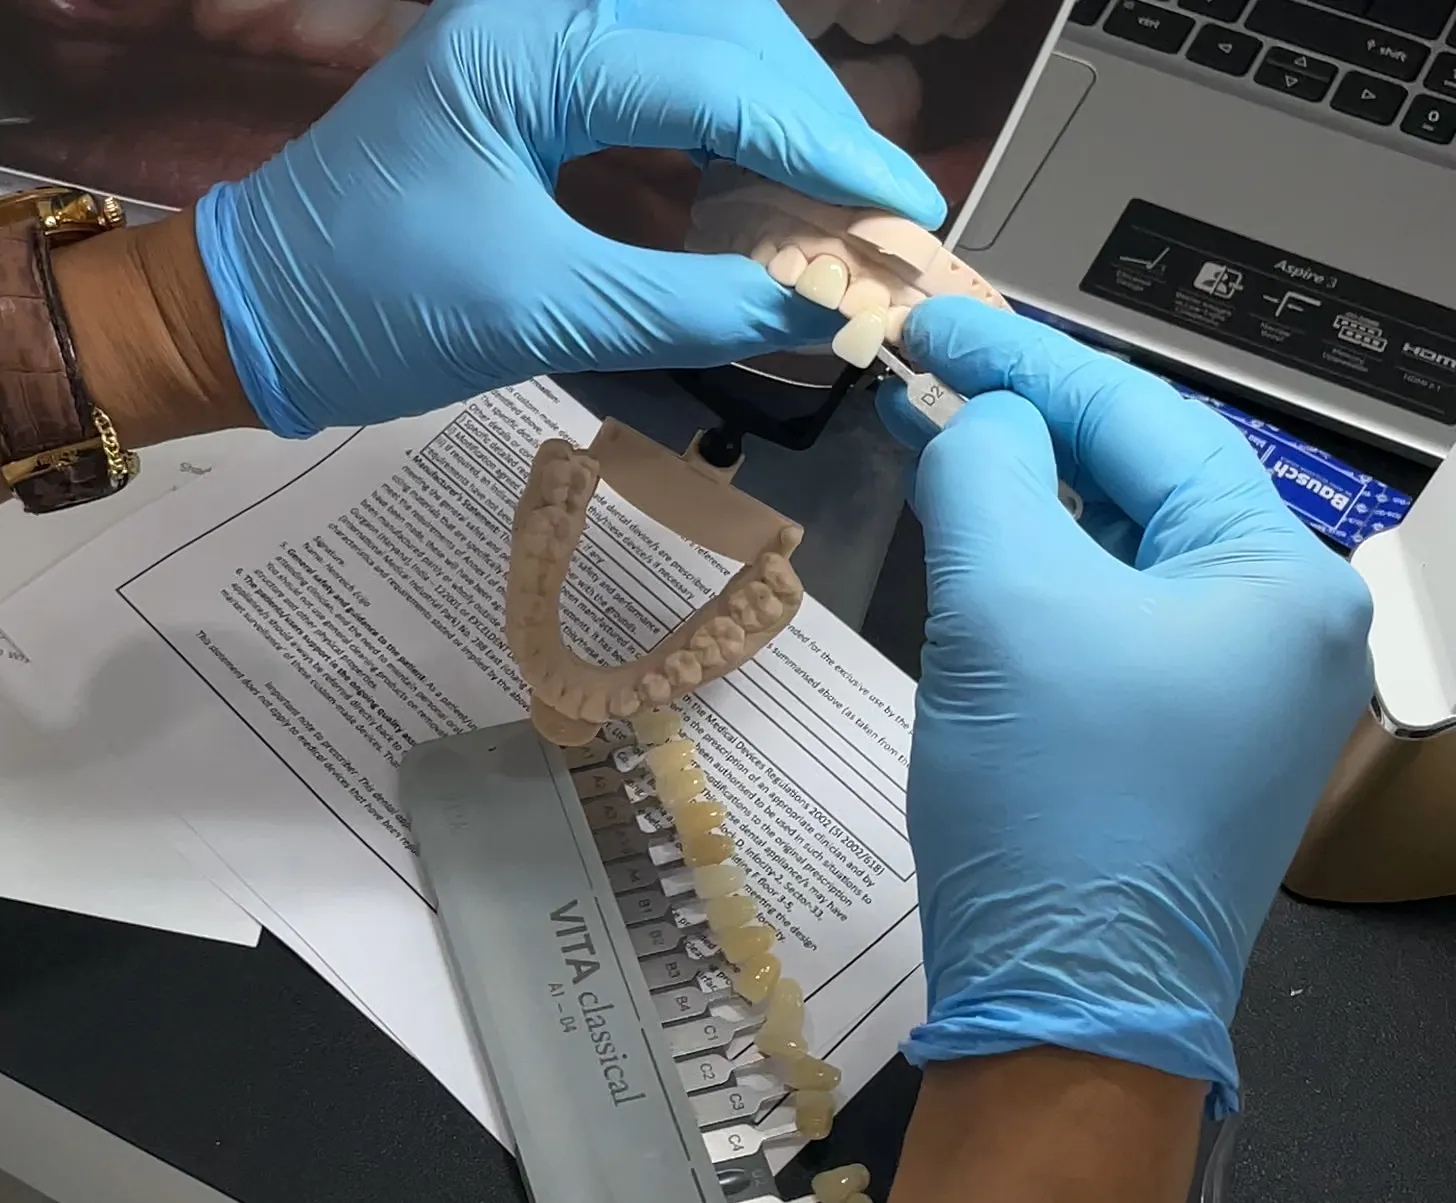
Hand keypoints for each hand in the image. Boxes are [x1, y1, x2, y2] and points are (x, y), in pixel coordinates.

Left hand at [196, 0, 945, 435]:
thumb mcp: (536, 312)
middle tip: (878, 208)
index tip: (905, 213)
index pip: (720, 78)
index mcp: (528, 49)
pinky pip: (648, 77)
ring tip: (831, 197)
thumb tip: (822, 306)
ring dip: (771, 112)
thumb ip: (690, 304)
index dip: (827, 149)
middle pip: (722, 30)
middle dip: (811, 116)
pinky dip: (715, 127)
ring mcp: (521, 41)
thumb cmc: (363, 308)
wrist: (244, 315)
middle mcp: (530, 14)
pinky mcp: (517, 83)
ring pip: (693, 41)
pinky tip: (753, 188)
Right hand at [877, 298, 1372, 1113]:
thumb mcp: (1005, 607)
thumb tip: (982, 423)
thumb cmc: (1056, 806)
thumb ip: (988, 473)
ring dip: (1030, 492)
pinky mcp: (1182, 736)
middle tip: (931, 368)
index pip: (1144, 420)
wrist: (1066, 1003)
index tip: (934, 322)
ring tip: (939, 435)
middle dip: (1033, 420)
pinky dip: (1040, 567)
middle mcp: (1280, 624)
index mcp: (1274, 578)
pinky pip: (1110, 615)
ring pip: (1124, 546)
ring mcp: (1238, 686)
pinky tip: (978, 537)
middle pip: (1146, 477)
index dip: (1026, 361)